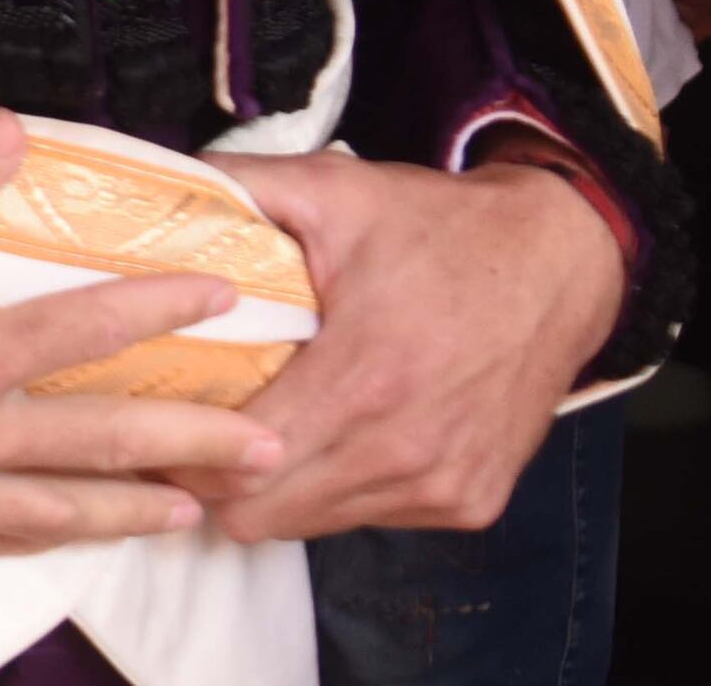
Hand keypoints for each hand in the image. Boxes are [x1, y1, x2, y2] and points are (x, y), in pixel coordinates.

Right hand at [0, 111, 281, 561]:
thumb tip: (7, 131)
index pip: (82, 329)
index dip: (156, 307)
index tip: (226, 299)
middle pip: (101, 442)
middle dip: (194, 442)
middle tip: (271, 447)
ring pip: (57, 511)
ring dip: (133, 509)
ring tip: (194, 513)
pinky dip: (42, 541)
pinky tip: (58, 540)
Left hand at [180, 146, 621, 542]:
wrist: (560, 264)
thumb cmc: (437, 228)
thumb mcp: (332, 190)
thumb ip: (233, 188)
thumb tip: (150, 188)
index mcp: (365, 378)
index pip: (237, 462)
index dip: (181, 446)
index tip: (152, 415)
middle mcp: (406, 449)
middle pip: (262, 512)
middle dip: (211, 477)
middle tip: (187, 428)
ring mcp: (443, 484)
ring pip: (312, 523)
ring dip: (273, 488)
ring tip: (253, 429)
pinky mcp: (471, 501)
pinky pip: (369, 516)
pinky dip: (334, 488)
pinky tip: (327, 434)